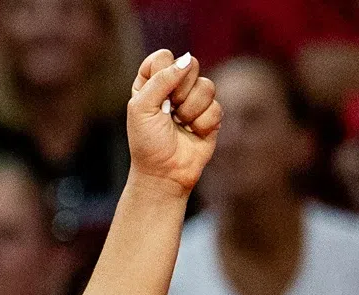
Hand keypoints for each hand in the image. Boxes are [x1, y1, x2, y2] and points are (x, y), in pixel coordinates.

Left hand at [126, 50, 221, 194]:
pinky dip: (202, 123)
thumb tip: (187, 60)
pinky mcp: (211, 114)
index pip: (163, 57)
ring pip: (206, 85)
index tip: (156, 94)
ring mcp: (194, 100)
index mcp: (150, 83)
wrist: (164, 172)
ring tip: (180, 124)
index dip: (163, 72)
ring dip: (191, 110)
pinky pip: (216, 106)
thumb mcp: (142, 108)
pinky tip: (193, 133)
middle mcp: (173, 87)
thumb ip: (161, 80)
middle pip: (189, 64)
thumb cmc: (147, 142)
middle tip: (169, 110)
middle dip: (180, 90)